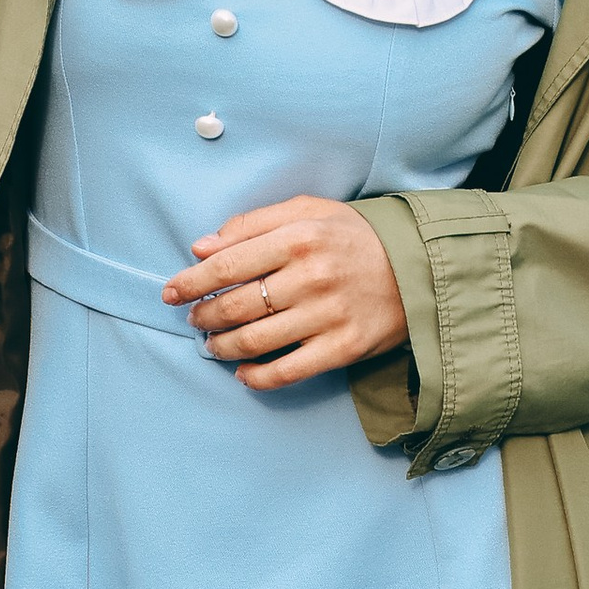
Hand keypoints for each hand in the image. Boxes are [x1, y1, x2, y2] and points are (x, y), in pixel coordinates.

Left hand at [163, 195, 409, 389]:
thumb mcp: (309, 210)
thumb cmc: (355, 236)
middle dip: (204, 315)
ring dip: (223, 346)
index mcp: (300, 236)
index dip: (192, 281)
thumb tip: (201, 247)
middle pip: (237, 305)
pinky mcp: (343, 348)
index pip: (228, 263)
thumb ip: (253, 223)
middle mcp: (312, 276)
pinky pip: (288, 371)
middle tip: (194, 319)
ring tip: (213, 344)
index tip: (170, 292)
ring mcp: (328, 315)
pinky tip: (243, 374)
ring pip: (256, 340)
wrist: (418, 268)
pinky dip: (257, 378)